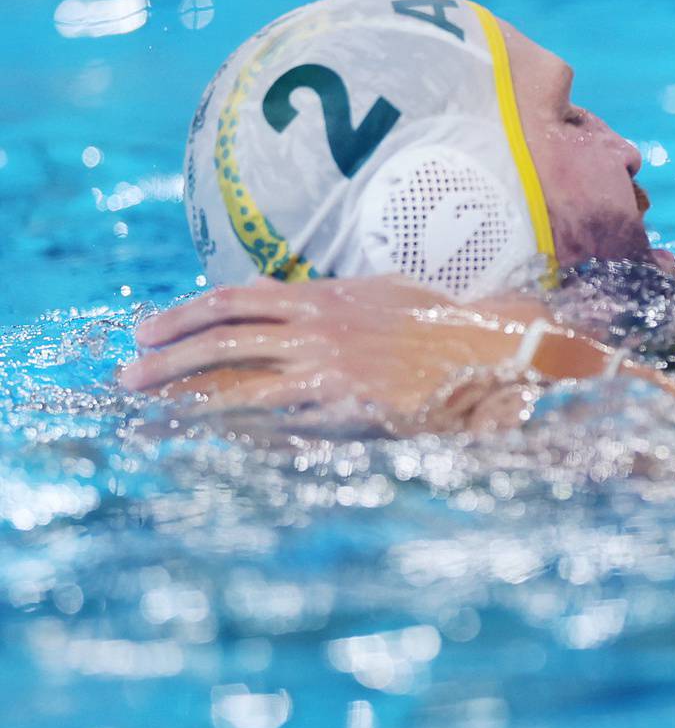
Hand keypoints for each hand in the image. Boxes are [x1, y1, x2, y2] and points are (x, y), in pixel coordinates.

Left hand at [120, 276, 668, 434]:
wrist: (493, 345)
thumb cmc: (450, 327)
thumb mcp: (390, 297)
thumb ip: (344, 303)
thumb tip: (307, 307)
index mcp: (326, 294)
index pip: (238, 298)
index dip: (185, 313)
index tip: (146, 326)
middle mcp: (318, 323)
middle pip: (223, 334)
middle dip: (167, 354)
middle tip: (126, 371)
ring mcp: (329, 362)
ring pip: (236, 372)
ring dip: (182, 387)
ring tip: (143, 401)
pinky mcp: (345, 399)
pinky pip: (275, 412)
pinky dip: (232, 422)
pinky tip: (203, 433)